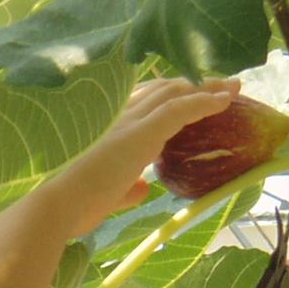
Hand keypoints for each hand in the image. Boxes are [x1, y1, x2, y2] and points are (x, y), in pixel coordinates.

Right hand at [29, 77, 239, 240]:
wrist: (55, 203)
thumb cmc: (73, 203)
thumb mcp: (105, 195)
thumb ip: (124, 188)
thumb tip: (141, 189)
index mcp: (108, 127)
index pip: (144, 101)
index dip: (171, 94)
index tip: (191, 94)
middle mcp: (118, 115)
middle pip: (163, 89)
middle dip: (192, 84)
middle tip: (220, 84)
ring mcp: (129, 120)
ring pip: (175, 93)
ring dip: (207, 88)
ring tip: (232, 86)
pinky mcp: (141, 132)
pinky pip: (180, 109)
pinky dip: (205, 102)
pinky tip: (226, 100)